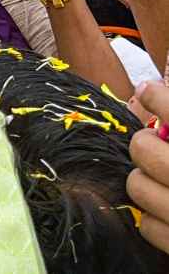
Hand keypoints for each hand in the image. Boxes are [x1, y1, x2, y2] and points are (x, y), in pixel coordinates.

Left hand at [128, 82, 168, 253]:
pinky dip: (155, 216)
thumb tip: (168, 80)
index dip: (160, 98)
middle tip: (158, 142)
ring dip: (146, 178)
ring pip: (137, 185)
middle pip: (144, 149)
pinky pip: (147, 225)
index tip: (149, 91)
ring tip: (164, 176)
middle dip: (147, 142)